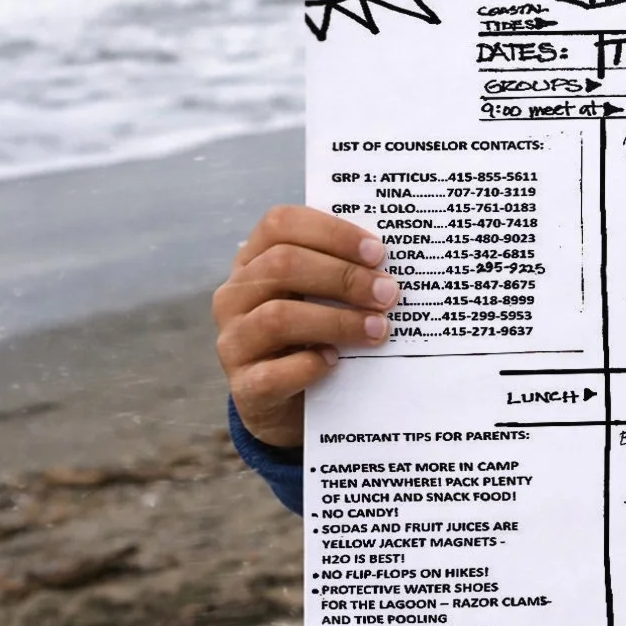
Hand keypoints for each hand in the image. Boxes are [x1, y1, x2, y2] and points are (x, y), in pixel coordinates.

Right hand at [212, 205, 398, 449]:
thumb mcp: (324, 296)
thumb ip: (343, 271)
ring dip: (337, 321)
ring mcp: (233, 341)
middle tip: (387, 293)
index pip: (280, 224)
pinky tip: (336, 362)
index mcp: (254, 260)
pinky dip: (311, 366)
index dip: (332, 232)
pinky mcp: (245, 387)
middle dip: (343, 277)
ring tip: (377, 329)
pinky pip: (274, 373)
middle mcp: (235, 295)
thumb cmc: (317, 332)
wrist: (293, 402)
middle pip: (282, 265)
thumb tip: (391, 265)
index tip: (377, 252)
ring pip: (277, 317)